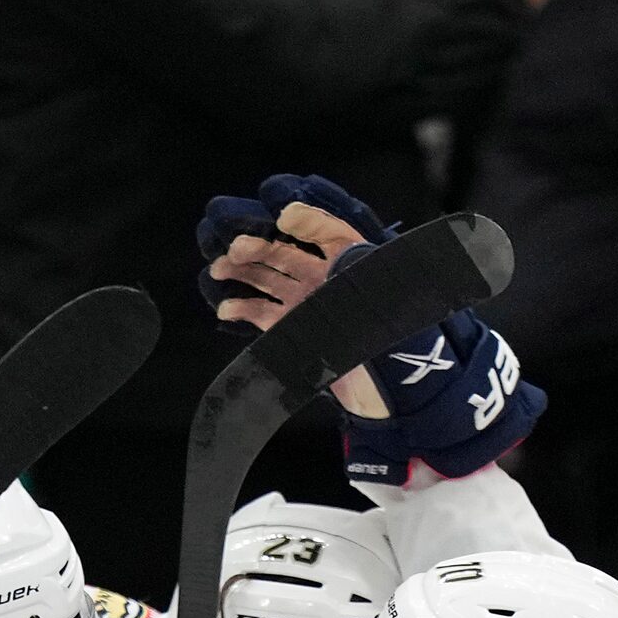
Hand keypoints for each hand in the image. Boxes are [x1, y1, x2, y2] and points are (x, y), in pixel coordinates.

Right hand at [199, 175, 541, 473]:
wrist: (398, 401)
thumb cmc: (398, 343)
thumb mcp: (379, 292)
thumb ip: (344, 255)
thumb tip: (303, 226)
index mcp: (354, 264)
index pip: (327, 231)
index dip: (303, 219)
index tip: (281, 216)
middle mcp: (329, 281)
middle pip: (286, 252)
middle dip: (257, 247)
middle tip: (233, 250)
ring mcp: (309, 307)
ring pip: (268, 279)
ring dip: (242, 272)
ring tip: (220, 270)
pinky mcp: (294, 334)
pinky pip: (261, 314)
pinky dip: (241, 309)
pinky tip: (226, 310)